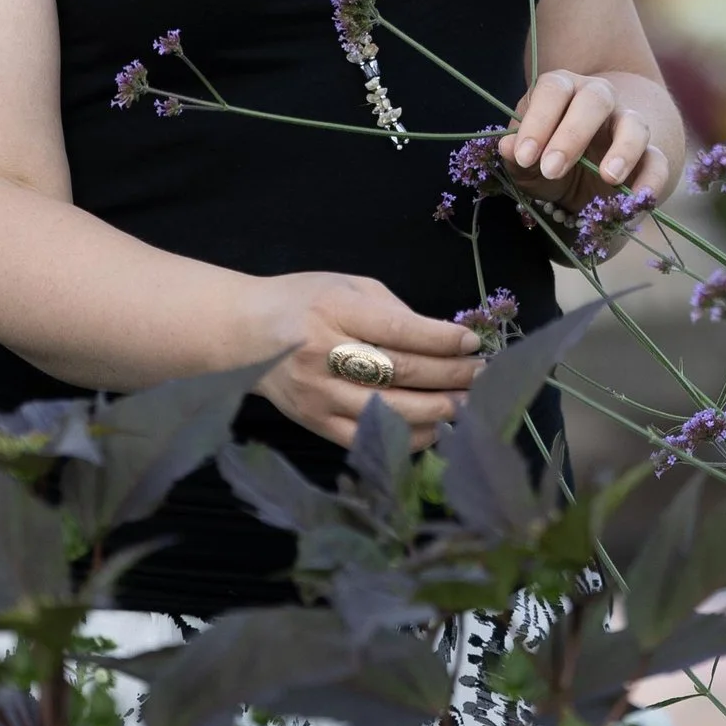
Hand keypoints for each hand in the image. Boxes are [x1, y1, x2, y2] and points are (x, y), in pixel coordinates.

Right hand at [239, 271, 488, 452]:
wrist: (245, 334)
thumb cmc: (304, 302)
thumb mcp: (347, 287)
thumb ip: (394, 311)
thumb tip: (444, 340)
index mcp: (333, 310)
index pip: (399, 330)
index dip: (442, 339)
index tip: (472, 343)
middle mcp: (324, 353)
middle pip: (400, 372)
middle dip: (450, 375)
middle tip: (481, 374)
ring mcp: (319, 394)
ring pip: (388, 409)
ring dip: (438, 410)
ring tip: (468, 403)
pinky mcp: (315, 423)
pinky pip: (369, 438)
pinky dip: (407, 436)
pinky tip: (435, 428)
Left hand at [500, 71, 658, 204]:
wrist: (581, 176)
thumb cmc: (547, 158)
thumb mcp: (526, 160)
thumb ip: (516, 154)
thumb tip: (506, 149)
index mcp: (562, 89)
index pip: (553, 90)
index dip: (538, 121)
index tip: (523, 156)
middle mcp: (598, 98)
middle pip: (595, 99)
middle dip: (572, 135)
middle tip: (552, 169)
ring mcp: (627, 123)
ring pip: (634, 124)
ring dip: (623, 150)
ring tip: (607, 178)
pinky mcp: (649, 154)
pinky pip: (658, 161)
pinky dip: (652, 181)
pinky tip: (637, 201)